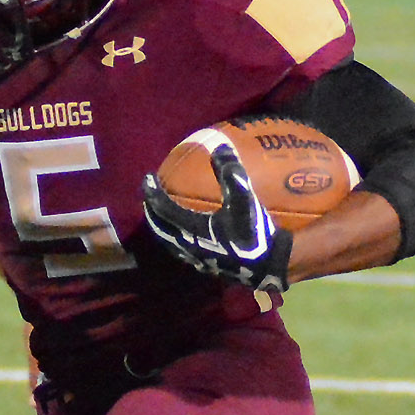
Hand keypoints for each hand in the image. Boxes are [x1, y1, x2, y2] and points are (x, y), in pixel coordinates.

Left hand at [141, 145, 292, 293]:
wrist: (267, 267)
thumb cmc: (254, 234)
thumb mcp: (244, 200)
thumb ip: (231, 174)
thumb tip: (220, 147)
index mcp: (192, 229)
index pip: (163, 209)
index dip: (153, 193)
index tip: (147, 178)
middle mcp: (187, 246)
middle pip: (160, 228)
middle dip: (152, 212)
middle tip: (148, 197)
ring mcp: (195, 259)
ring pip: (168, 242)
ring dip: (161, 227)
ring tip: (160, 215)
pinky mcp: (204, 267)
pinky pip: (180, 250)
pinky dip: (173, 238)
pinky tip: (182, 233)